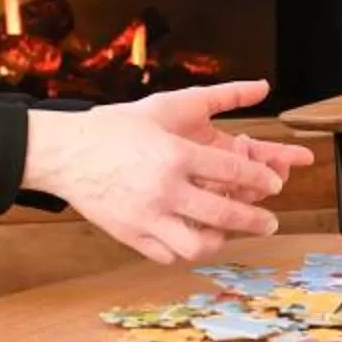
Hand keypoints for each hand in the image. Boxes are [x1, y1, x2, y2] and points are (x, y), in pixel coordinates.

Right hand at [22, 80, 311, 262]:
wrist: (66, 152)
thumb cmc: (117, 127)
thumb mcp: (168, 104)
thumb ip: (221, 96)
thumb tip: (263, 86)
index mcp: (176, 154)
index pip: (235, 172)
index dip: (263, 179)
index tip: (276, 183)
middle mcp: (164, 189)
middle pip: (225, 214)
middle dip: (257, 221)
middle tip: (270, 223)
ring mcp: (146, 216)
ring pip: (198, 245)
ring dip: (222, 241)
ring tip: (230, 234)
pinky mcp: (131, 235)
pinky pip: (169, 255)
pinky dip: (186, 249)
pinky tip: (195, 237)